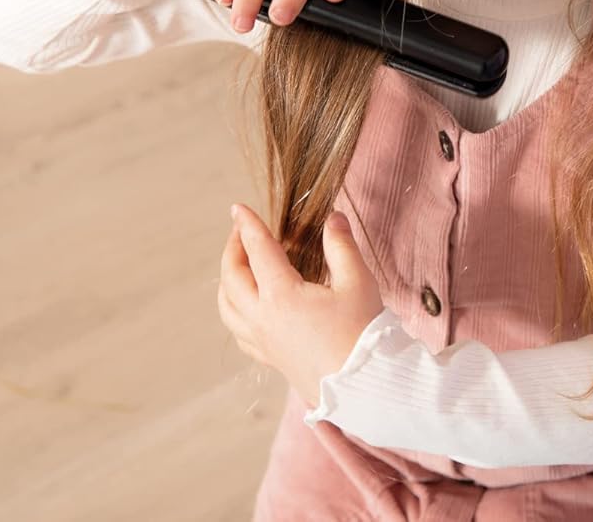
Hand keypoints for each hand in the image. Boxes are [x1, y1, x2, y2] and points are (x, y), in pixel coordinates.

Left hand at [218, 203, 383, 408]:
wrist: (365, 384)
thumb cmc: (363, 333)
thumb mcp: (359, 282)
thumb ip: (341, 246)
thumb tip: (333, 219)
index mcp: (282, 295)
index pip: (258, 250)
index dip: (248, 226)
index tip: (238, 208)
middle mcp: (264, 318)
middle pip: (232, 278)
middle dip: (232, 250)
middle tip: (241, 232)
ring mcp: (264, 341)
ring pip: (227, 307)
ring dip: (227, 281)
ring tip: (237, 266)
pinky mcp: (271, 357)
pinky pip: (239, 332)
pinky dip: (234, 312)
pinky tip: (246, 307)